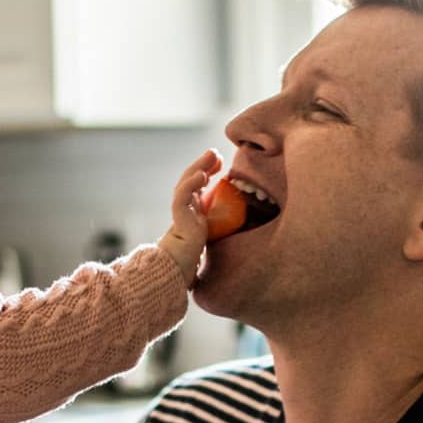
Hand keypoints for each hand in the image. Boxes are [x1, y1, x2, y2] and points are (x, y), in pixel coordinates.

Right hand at [158, 149, 220, 284]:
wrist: (177, 270)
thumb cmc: (192, 258)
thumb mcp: (211, 237)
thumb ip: (219, 228)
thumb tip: (246, 227)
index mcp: (192, 209)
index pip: (198, 184)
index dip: (207, 170)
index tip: (220, 162)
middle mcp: (185, 206)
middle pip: (192, 178)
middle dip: (204, 163)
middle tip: (215, 152)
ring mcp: (181, 210)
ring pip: (187, 182)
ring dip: (199, 166)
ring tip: (211, 155)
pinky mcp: (178, 217)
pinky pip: (182, 196)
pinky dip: (191, 183)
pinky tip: (201, 174)